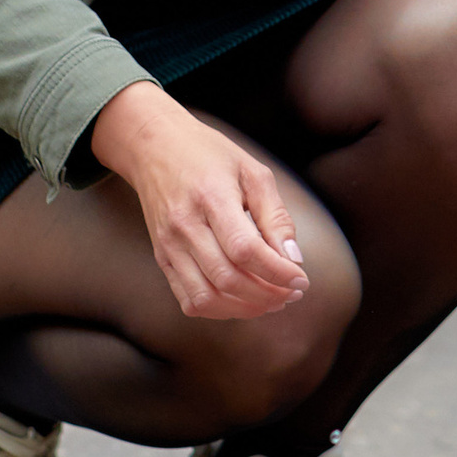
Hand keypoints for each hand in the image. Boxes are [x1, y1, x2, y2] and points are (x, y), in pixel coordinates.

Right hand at [89, 82, 308, 321]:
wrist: (155, 147)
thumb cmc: (210, 155)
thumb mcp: (251, 171)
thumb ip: (275, 215)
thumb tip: (293, 259)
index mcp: (211, 197)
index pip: (245, 250)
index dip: (277, 272)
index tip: (301, 280)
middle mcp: (185, 225)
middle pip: (228, 278)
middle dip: (267, 294)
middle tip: (292, 292)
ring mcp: (169, 245)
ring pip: (207, 297)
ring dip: (245, 308)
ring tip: (272, 300)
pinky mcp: (162, 258)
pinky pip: (189, 299)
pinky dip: (219, 309)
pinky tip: (241, 301)